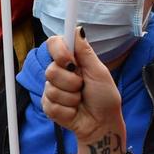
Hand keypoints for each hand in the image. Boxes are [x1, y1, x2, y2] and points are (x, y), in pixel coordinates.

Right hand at [42, 35, 122, 150]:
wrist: (102, 124)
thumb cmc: (104, 97)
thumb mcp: (98, 72)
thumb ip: (85, 52)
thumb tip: (78, 29)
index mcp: (71, 61)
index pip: (53, 44)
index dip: (58, 51)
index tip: (69, 60)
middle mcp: (60, 73)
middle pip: (51, 69)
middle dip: (71, 81)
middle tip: (82, 87)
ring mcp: (52, 90)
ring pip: (52, 89)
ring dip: (71, 97)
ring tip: (80, 101)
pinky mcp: (49, 107)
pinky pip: (51, 105)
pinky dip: (67, 110)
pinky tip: (74, 111)